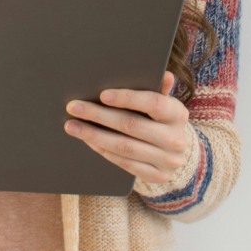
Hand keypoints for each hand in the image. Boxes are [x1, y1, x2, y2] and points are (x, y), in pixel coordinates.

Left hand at [64, 71, 189, 183]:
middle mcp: (175, 139)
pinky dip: (103, 150)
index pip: (153, 103)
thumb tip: (164, 74)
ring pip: (124, 147)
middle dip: (99, 115)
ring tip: (72, 126)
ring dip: (94, 135)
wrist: (178, 153)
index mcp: (178, 114)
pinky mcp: (156, 176)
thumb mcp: (164, 102)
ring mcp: (167, 161)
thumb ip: (159, 89)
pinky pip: (124, 163)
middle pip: (132, 125)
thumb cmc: (162, 119)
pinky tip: (88, 140)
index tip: (102, 95)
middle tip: (73, 107)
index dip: (127, 98)